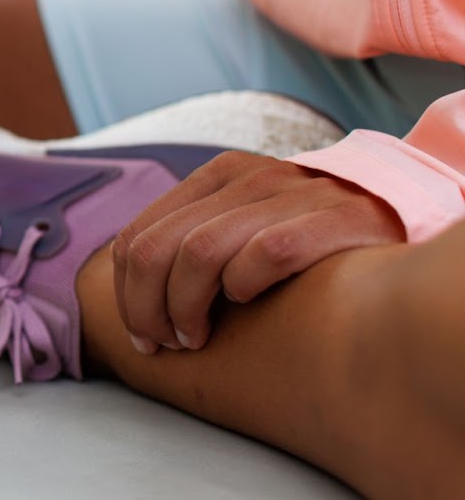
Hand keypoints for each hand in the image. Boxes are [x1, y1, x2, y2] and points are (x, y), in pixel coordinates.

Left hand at [111, 151, 403, 353]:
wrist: (394, 209)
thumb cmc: (306, 231)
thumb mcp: (245, 222)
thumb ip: (194, 240)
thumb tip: (133, 290)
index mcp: (215, 177)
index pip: (135, 237)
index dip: (127, 295)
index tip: (145, 337)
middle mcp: (246, 178)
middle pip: (155, 249)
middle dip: (146, 308)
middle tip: (167, 344)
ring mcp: (289, 194)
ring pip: (198, 253)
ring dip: (186, 307)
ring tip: (198, 337)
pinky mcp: (333, 217)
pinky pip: (264, 254)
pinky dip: (245, 285)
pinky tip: (249, 302)